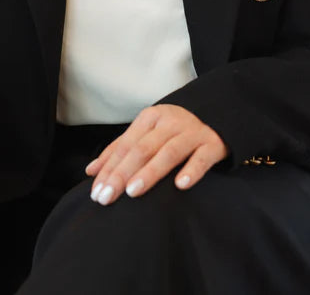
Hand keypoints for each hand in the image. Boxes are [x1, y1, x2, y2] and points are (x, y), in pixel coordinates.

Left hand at [85, 104, 228, 204]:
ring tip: (132, 191)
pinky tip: (180, 185)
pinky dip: (191, 170)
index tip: (96, 191)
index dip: (109, 168)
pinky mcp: (213, 144)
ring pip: (168, 152)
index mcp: (150, 118)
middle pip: (142, 149)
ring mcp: (191, 133)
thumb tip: (91, 170)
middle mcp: (169, 123)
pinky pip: (201, 158)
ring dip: (149, 172)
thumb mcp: (147, 132)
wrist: (218, 112)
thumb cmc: (175, 128)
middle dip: (121, 174)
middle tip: (106, 196)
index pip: (125, 145)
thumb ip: (120, 149)